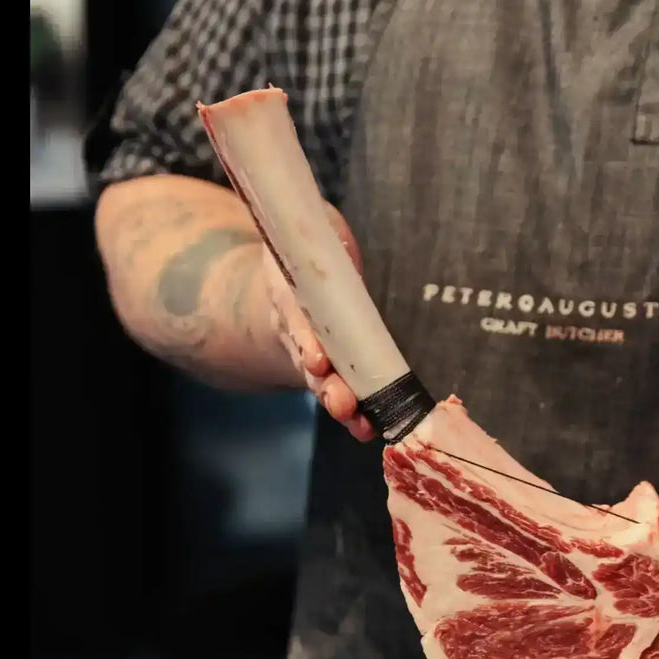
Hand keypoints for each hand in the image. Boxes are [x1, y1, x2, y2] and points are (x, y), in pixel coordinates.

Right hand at [263, 201, 374, 441]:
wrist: (290, 270)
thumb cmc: (308, 247)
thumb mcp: (316, 231)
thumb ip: (327, 237)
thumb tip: (338, 241)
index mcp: (287, 291)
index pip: (295, 318)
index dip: (306, 340)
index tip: (318, 359)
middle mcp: (295, 328)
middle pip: (308, 362)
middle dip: (326, 385)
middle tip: (342, 403)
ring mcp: (310, 351)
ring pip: (321, 383)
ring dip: (341, 405)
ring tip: (360, 424)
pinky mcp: (330, 366)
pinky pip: (340, 389)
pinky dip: (355, 410)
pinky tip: (371, 427)